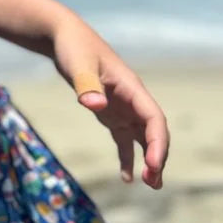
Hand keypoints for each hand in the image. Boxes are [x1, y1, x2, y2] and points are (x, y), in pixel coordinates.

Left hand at [49, 13, 168, 189]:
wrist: (65, 37)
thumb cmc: (74, 48)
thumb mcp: (78, 65)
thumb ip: (86, 86)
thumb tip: (95, 107)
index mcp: (131, 88)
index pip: (154, 118)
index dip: (158, 142)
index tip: (153, 164)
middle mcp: (132, 99)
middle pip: (153, 131)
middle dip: (157, 156)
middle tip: (154, 182)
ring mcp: (123, 107)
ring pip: (143, 138)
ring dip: (149, 160)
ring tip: (151, 185)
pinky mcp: (110, 112)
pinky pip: (124, 139)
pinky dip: (127, 157)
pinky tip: (126, 177)